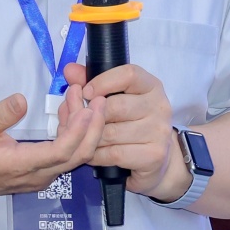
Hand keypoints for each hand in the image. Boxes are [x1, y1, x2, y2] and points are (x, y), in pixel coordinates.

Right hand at [0, 91, 105, 203]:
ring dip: (81, 128)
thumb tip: (22, 99)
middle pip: (78, 156)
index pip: (62, 151)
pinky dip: (72, 134)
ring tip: (76, 98)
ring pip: (73, 156)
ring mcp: (39, 177)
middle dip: (91, 126)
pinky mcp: (38, 174)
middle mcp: (37, 176)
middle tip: (94, 98)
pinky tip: (65, 114)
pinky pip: (64, 157)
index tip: (85, 106)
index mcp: (22, 165)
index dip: (78, 130)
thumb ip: (0, 114)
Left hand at [62, 62, 181, 197]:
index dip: (102, 81)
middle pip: (116, 106)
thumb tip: (70, 71)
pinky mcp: (154, 155)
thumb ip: (92, 82)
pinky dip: (97, 155)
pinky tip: (93, 153)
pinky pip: (114, 154)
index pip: (128, 75)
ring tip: (83, 138)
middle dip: (91, 115)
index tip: (86, 92)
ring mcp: (159, 132)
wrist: (154, 159)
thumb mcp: (114, 97)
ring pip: (111, 133)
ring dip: (91, 138)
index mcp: (151, 86)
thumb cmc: (130, 121)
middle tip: (79, 121)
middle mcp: (159, 106)